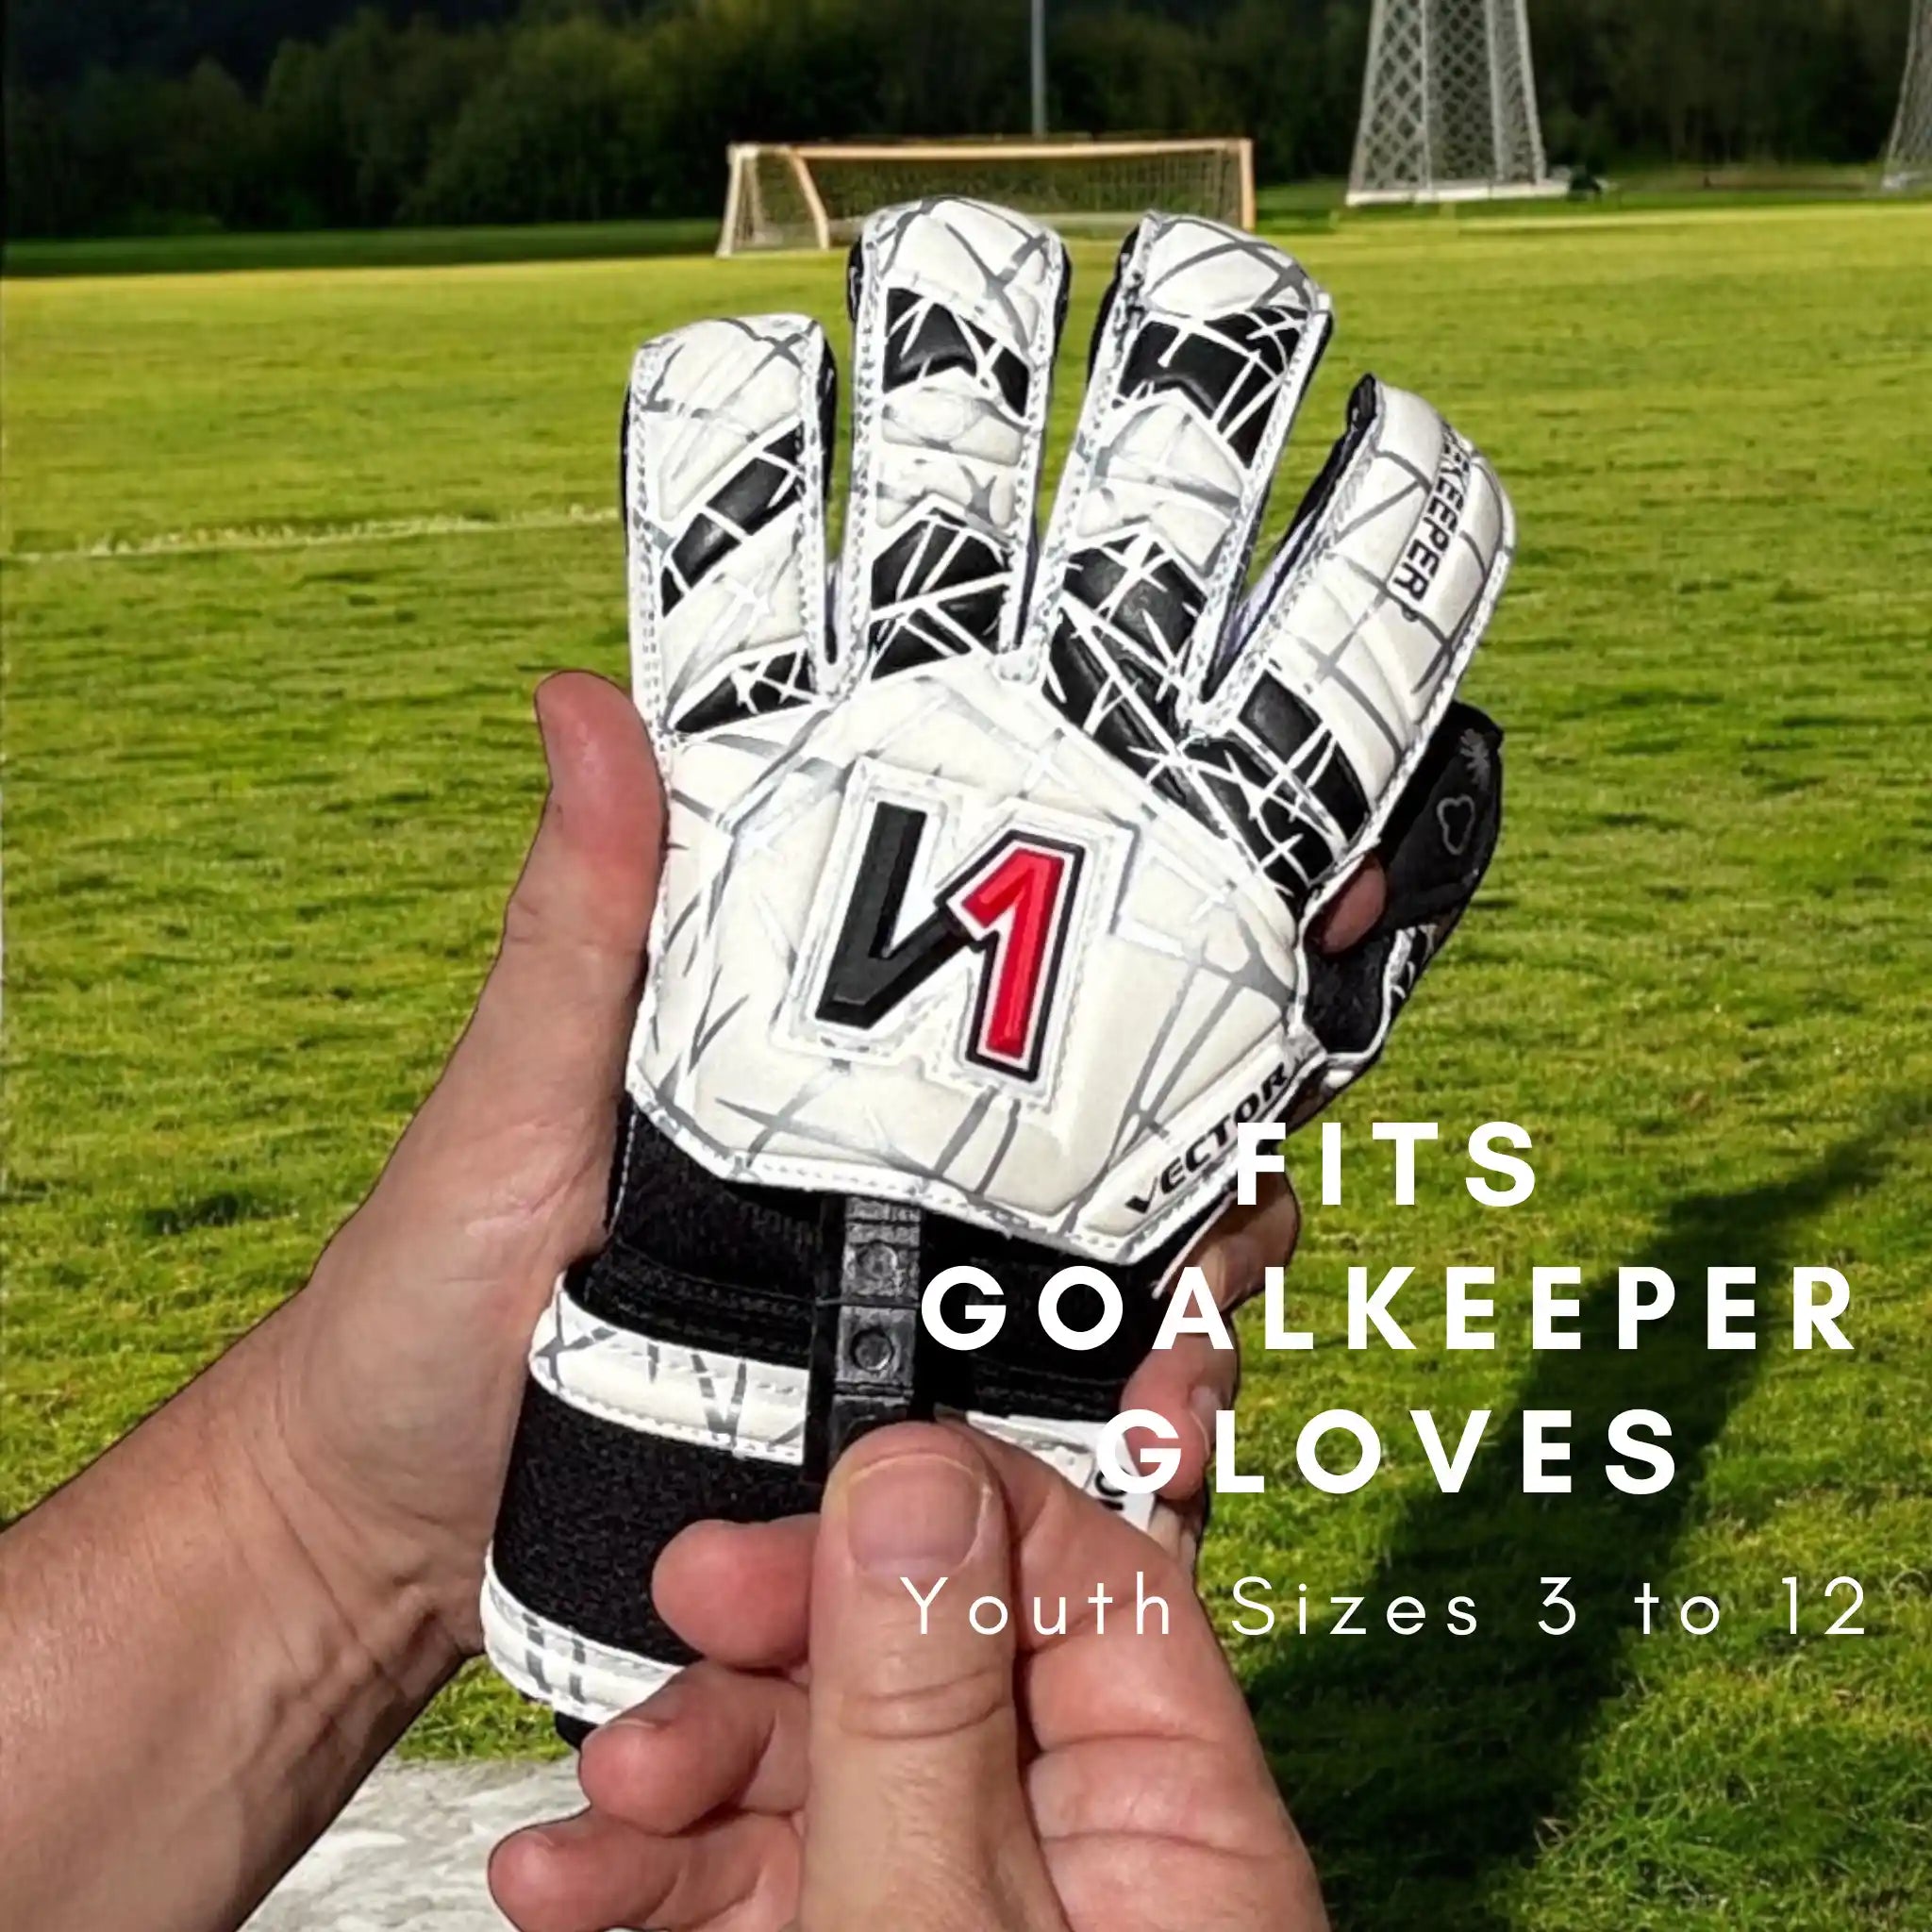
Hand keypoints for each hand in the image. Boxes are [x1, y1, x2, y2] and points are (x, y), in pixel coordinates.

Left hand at [242, 670, 1352, 1656]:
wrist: (393, 1539)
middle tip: (1297, 1076)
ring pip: (1146, 1255)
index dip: (1181, 892)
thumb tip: (583, 700)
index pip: (1035, 948)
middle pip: (1142, 1097)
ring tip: (1205, 1311)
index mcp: (833, 1052)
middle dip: (1258, 1079)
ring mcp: (931, 1302)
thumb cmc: (430, 1302)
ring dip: (1219, 1262)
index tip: (1314, 861)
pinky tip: (1163, 1427)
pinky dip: (1151, 1414)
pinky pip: (1079, 1413)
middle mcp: (914, 1164)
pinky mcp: (931, 1434)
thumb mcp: (514, 1098)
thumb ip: (582, 929)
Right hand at [490, 1421, 1327, 1931]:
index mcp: (1171, 1825)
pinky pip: (768, 1887)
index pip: (1085, 1575)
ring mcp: (959, 1927)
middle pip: (930, 1662)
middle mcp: (1075, 1865)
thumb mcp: (941, 1930)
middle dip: (788, 1640)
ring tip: (604, 1805)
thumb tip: (914, 1473)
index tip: (811, 1496)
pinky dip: (664, 1880)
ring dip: (698, 1766)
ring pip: (828, 1773)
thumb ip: (924, 1705)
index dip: (944, 1507)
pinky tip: (573, 1887)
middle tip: (682, 1627)